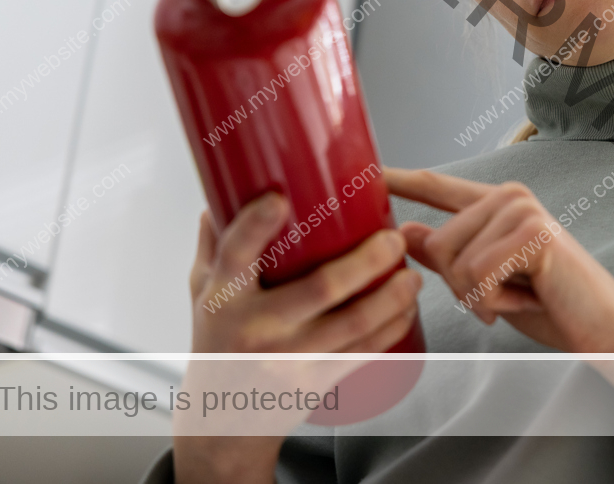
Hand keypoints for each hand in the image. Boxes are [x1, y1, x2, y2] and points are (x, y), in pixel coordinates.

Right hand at [173, 192, 421, 483]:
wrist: (221, 423)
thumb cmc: (216, 344)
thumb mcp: (202, 293)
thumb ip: (215, 244)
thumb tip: (223, 191)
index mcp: (223, 298)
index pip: (234, 255)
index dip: (255, 226)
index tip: (278, 198)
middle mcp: (255, 328)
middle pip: (319, 288)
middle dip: (365, 261)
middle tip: (392, 238)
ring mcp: (287, 359)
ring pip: (353, 323)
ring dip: (391, 296)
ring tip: (411, 275)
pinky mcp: (314, 382)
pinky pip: (362, 351)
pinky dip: (391, 327)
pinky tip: (406, 308)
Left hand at [387, 167, 613, 354]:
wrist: (604, 329)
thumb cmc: (550, 305)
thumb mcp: (487, 284)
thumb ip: (448, 257)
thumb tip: (404, 231)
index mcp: (497, 204)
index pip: (438, 187)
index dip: (399, 178)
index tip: (365, 170)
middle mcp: (510, 196)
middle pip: (437, 242)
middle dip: (459, 286)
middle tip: (501, 297)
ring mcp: (522, 210)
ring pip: (454, 261)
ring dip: (479, 297)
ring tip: (519, 296)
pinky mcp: (532, 233)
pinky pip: (478, 275)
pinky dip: (495, 302)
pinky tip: (527, 299)